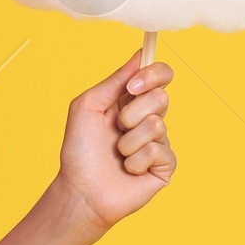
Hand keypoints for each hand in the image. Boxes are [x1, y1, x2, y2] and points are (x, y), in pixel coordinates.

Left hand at [53, 49, 175, 244]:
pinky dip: (136, 159)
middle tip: (116, 126)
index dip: (153, 74)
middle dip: (132, 111)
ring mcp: (159, 141)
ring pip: (157, 124)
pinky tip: (127, 169)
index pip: (159, 75)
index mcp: (131, 100)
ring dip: (129, 139)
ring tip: (117, 152)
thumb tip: (141, 55)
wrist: (81, 189)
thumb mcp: (89, 104)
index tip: (133, 85)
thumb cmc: (80, 148)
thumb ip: (115, 80)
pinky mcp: (165, 165)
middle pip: (161, 96)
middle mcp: (148, 117)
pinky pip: (158, 150)